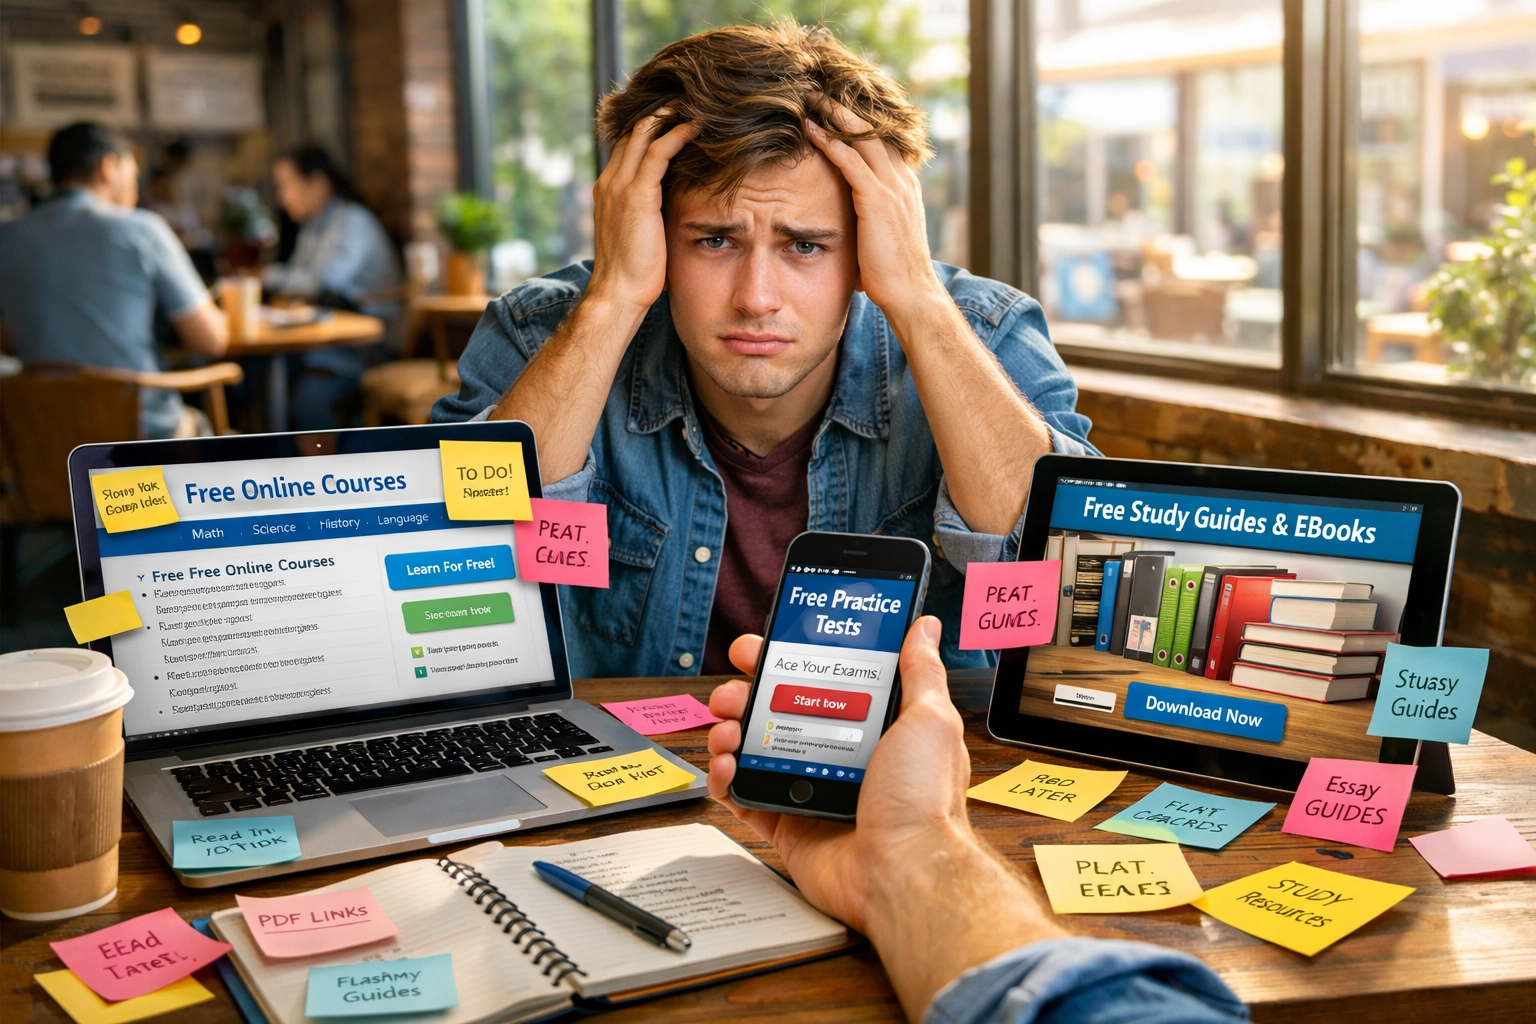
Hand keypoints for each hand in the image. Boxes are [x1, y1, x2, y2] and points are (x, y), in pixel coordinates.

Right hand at [587, 111, 697, 313]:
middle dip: (659, 111)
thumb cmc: (634, 273)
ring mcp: (620, 186)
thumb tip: (674, 206)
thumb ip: (650, 212)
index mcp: (608, 189)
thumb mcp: (640, 234)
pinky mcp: (637, 195)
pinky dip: (677, 134)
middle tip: (688, 97)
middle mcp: (610, 181)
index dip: (650, 126)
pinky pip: (659, 152)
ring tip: (695, 101)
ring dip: (669, 115)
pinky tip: (696, 126)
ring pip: (644, 133)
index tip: (676, 114)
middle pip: (633, 131)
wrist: (618, 293)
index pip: (628, 145)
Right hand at [708, 619, 1064, 1018]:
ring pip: (754, 751)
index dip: (789, 662)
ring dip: (730, 732)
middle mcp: (839, 757)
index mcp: (872, 729)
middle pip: (779, 713)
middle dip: (747, 694)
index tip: (765, 646)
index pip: (822, 683)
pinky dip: (725, 779)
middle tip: (733, 689)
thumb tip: (925, 628)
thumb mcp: (930, 720)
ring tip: (728, 728)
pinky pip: (744, 798)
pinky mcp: (787, 826)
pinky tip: (726, 765)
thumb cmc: (924, 801)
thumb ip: (920, 671)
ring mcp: (809, 790)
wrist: (904, 871)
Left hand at [804, 99, 943, 321]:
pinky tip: (811, 130)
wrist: (911, 294)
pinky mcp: (877, 201)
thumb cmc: (893, 273)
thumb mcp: (882, 236)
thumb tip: (850, 222)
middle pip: (872, 130)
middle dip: (844, 108)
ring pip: (861, 138)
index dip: (859, 122)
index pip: (881, 142)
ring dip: (834, 115)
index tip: (836, 107)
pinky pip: (850, 162)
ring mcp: (891, 188)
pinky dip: (830, 142)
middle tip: (819, 91)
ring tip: (810, 99)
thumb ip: (869, 218)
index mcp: (904, 185)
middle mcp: (901, 180)